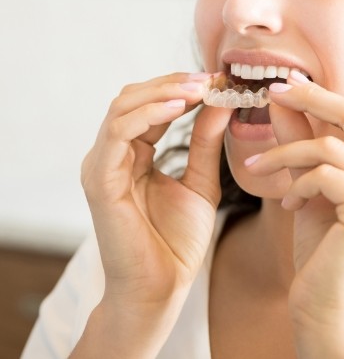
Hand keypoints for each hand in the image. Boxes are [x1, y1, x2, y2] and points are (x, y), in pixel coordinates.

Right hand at [80, 73, 230, 331]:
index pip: (150, 104)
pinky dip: (149, 114)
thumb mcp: (200, 180)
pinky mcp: (100, 179)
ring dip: (162, 92)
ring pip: (122, 107)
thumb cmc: (178, 240)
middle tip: (209, 79)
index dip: (182, 87)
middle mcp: (112, 154)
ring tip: (199, 89)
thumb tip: (220, 100)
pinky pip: (119, 133)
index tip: (217, 79)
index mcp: (132, 153)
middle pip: (132, 97)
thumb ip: (206, 141)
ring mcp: (102, 165)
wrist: (164, 287)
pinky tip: (180, 107)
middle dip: (172, 83)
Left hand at [244, 75, 343, 356]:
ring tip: (257, 168)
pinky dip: (296, 184)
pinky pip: (323, 173)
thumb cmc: (324, 254)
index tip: (287, 83)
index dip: (322, 95)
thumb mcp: (312, 188)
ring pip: (328, 145)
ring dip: (283, 153)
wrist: (331, 315)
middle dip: (308, 97)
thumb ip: (302, 142)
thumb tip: (282, 98)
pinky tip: (287, 207)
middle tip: (270, 91)